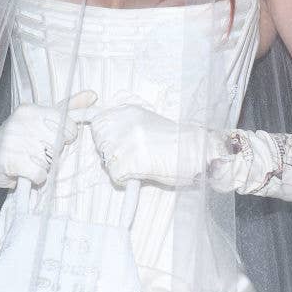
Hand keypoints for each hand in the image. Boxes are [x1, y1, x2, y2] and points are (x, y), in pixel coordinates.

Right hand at [0, 89, 97, 188]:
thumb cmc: (20, 138)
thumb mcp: (42, 118)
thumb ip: (68, 107)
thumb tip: (93, 95)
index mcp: (31, 110)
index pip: (66, 125)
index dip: (65, 137)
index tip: (53, 140)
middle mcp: (21, 122)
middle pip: (58, 144)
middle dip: (53, 153)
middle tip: (39, 152)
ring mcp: (13, 141)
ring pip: (49, 160)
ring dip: (44, 166)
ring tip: (31, 161)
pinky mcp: (9, 160)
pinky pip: (38, 173)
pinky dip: (37, 178)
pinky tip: (27, 172)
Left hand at [89, 103, 224, 187]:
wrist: (195, 150)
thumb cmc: (175, 141)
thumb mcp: (146, 122)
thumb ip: (125, 126)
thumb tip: (106, 137)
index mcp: (125, 111)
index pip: (97, 124)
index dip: (106, 139)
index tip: (119, 145)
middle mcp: (120, 124)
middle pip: (100, 145)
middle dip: (112, 154)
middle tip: (136, 156)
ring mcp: (121, 143)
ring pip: (107, 163)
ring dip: (122, 167)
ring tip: (144, 163)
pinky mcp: (124, 163)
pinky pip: (116, 178)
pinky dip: (128, 180)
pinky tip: (144, 172)